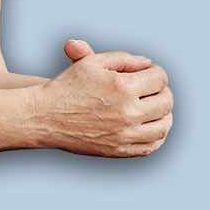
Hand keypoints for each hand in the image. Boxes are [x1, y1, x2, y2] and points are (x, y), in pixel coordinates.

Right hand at [32, 39, 173, 156]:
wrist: (43, 117)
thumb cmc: (66, 86)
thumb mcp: (91, 63)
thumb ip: (123, 58)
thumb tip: (149, 63)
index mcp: (122, 87)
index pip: (160, 78)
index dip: (155, 72)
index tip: (146, 73)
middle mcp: (127, 112)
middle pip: (166, 101)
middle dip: (161, 91)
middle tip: (151, 89)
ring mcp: (125, 134)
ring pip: (164, 125)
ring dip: (163, 114)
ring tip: (153, 107)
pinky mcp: (120, 150)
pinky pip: (152, 145)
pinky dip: (156, 135)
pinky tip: (147, 126)